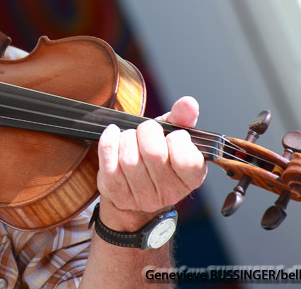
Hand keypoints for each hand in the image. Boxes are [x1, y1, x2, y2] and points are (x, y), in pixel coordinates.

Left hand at [96, 96, 206, 230]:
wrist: (134, 190)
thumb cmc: (158, 156)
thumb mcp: (173, 136)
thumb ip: (183, 118)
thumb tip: (188, 103)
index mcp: (190, 179)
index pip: (187, 159)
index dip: (177, 139)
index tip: (172, 135)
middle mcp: (168, 193)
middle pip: (153, 153)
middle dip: (147, 131)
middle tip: (147, 130)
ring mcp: (141, 197)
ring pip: (129, 158)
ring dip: (127, 138)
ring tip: (131, 137)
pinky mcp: (116, 193)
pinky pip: (109, 160)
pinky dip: (109, 140)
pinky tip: (113, 134)